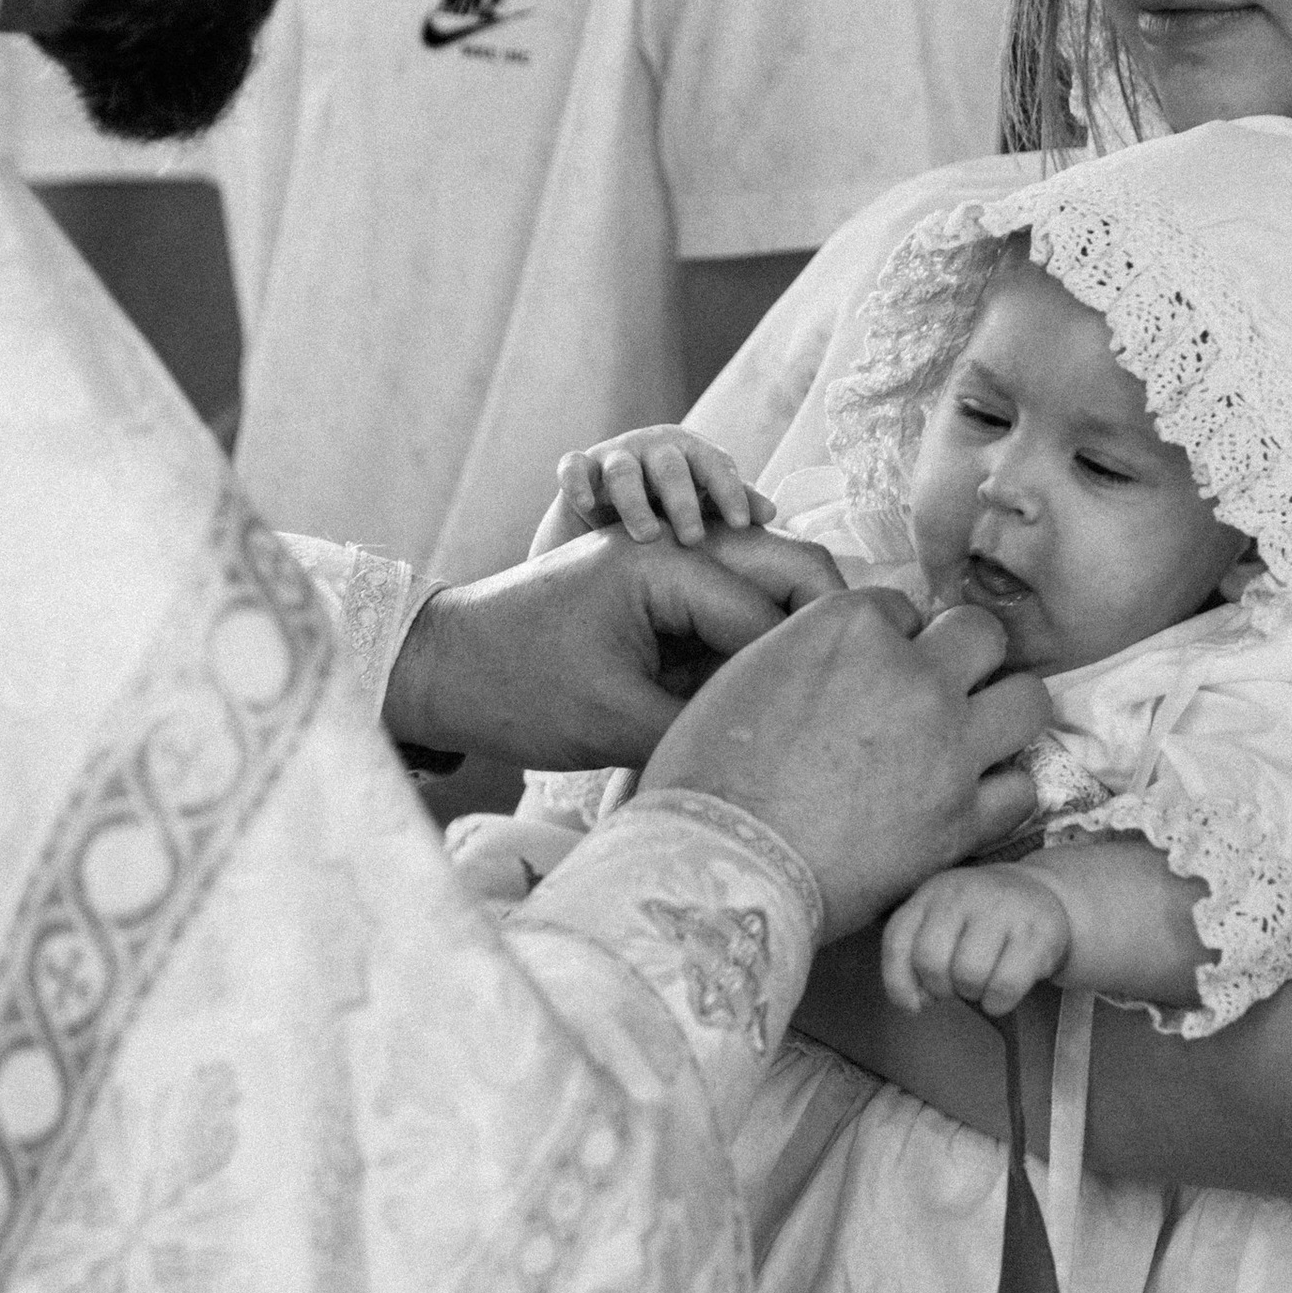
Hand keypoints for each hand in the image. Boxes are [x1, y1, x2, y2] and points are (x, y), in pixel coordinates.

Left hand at [384, 525, 846, 770]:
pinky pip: (730, 608)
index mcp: (664, 563)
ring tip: (808, 700)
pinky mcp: (659, 592)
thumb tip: (778, 744)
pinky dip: (750, 646)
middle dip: (822, 628)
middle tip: (850, 695)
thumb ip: (703, 724)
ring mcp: (669, 563)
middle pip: (788, 570)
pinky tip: (760, 697)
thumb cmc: (515, 689)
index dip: (802, 672)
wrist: (441, 668)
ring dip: (787, 636)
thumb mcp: (614, 722)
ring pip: (765, 588)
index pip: (770, 615)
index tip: (833, 724)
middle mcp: (676, 547)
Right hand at [535, 425, 773, 553]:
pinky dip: (579, 484)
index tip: (741, 525)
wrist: (609, 514)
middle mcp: (653, 447)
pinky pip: (573, 468)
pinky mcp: (580, 467)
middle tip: (693, 539)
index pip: (715, 464)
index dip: (730, 492)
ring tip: (648, 537)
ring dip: (635, 503)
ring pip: (623, 471)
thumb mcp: (706, 506)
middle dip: (682, 501)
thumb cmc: (671, 509)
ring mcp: (614, 455)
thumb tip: (771, 513)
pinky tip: (590, 508)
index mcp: (690, 452)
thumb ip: (735, 505)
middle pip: (669, 466)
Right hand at [641, 593, 1053, 936]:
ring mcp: (948, 745)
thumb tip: (841, 662)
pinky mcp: (963, 818)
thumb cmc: (705, 777)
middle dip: (964, 657)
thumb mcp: (744, 676)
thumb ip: (807, 652)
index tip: (874, 672)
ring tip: (974, 737)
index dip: (891, 640)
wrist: (720, 867)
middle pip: (983, 635)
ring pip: (1026, 701)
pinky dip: (997, 793)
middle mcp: (913, 674)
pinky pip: (1020, 788)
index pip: (902, 608)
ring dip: (1001, 714)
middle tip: (941, 690)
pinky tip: (968, 801)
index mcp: (850, 628)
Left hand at [883, 865, 1071, 1012]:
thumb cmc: (981, 922)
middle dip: (940, 988)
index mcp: (932, 892)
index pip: (897, 940)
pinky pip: (1005, 985)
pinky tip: (1001, 995)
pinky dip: (998, 1003)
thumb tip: (915, 1003)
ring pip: (969, 974)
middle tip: (957, 986)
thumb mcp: (940, 924)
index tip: (917, 999)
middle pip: (931, 960)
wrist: (1042, 893)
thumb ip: (913, 958)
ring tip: (983, 983)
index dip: (900, 982)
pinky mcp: (1036, 932)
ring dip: (973, 994)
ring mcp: (1002, 909)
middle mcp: (963, 893)